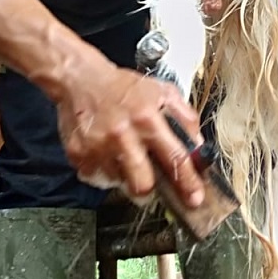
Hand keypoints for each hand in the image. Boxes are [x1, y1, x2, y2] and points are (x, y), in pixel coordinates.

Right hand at [57, 59, 204, 206]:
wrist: (81, 80)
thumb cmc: (124, 88)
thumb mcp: (163, 93)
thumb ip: (185, 118)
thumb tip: (198, 146)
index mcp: (148, 119)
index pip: (175, 158)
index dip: (187, 182)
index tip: (194, 199)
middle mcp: (123, 135)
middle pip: (142, 184)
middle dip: (150, 190)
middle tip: (149, 182)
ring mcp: (98, 147)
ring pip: (119, 184)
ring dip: (126, 177)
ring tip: (124, 155)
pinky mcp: (79, 155)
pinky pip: (97, 179)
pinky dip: (105, 173)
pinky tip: (107, 154)